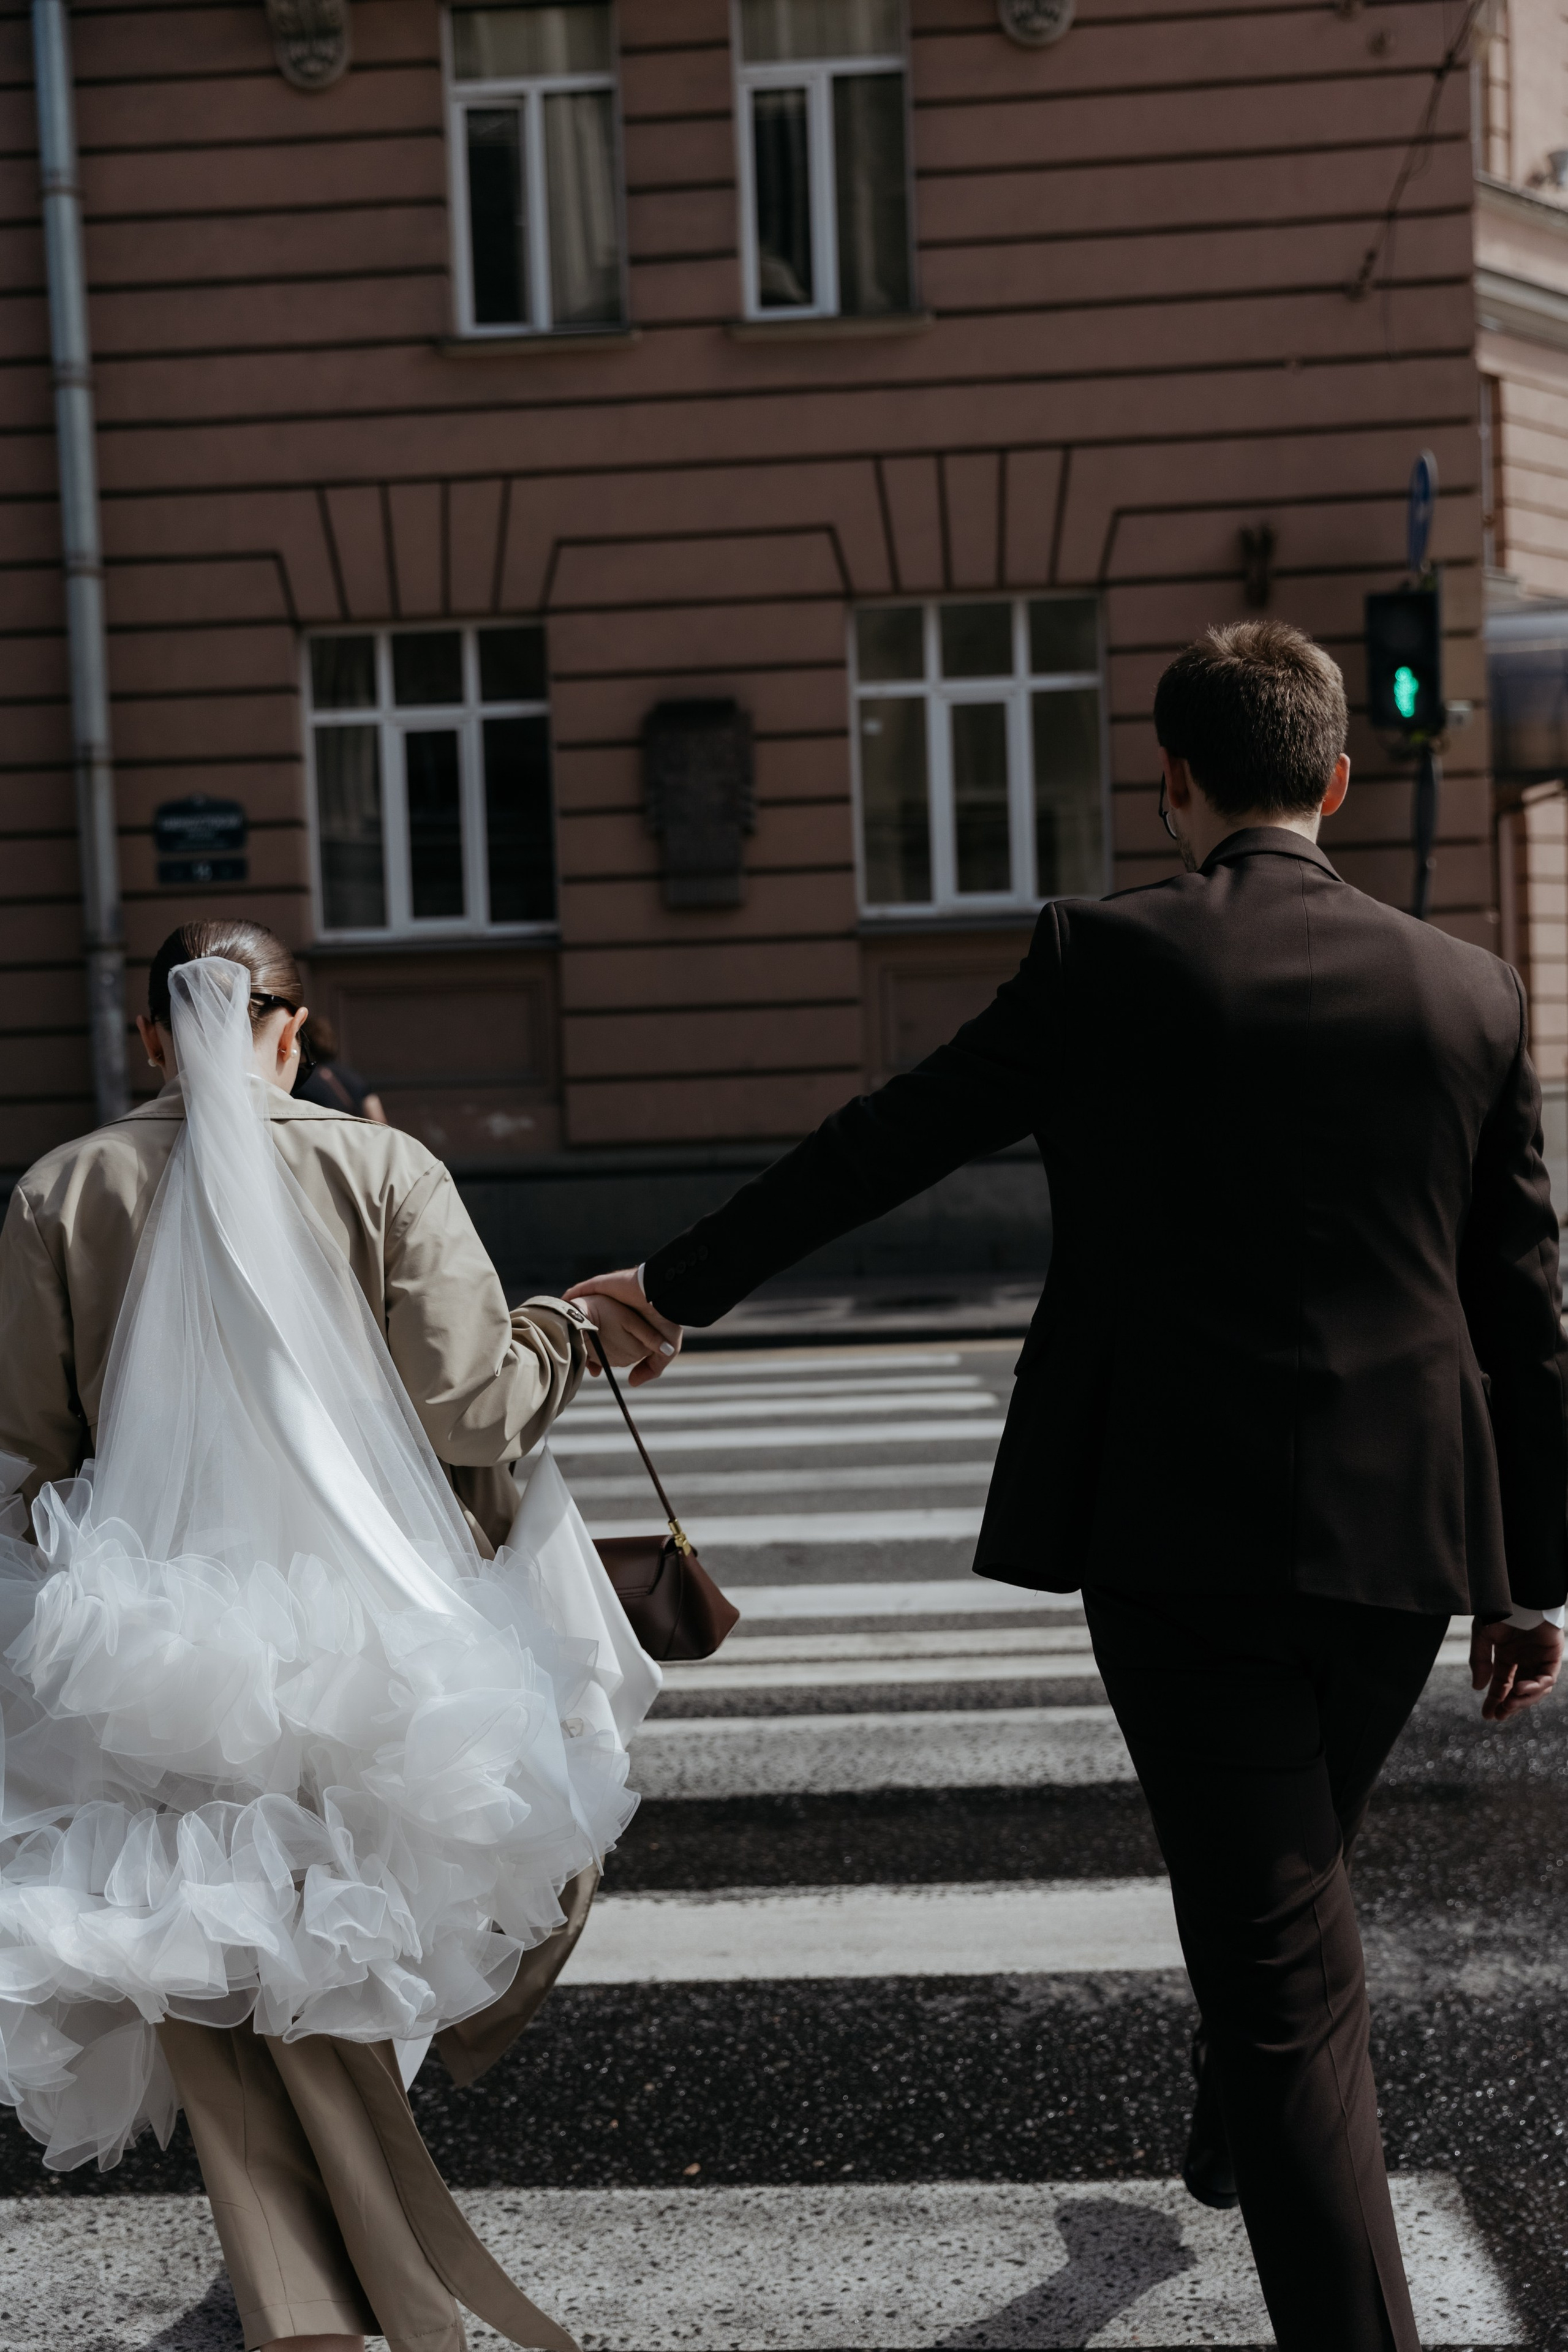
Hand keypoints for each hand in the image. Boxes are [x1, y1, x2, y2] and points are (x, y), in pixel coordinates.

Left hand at [565, 1269, 682, 1387]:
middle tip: (578, 1359)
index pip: (607, 1342)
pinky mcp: (600, 1285)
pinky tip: (562, 1311)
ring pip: (583, 1310)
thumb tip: (632, 1382)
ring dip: (572, 1321)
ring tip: (562, 1335)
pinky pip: (579, 1292)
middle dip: (582, 1343)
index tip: (594, 1369)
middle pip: (592, 1328)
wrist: (663, 1295)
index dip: (598, 1356)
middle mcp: (616, 1309)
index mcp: (629, 1323)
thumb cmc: (667, 1319)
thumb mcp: (665, 1350)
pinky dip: (569, 1300)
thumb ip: (650, 1368)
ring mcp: (607, 1295)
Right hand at [1470, 1617, 1563, 1722]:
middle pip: (1519, 1691)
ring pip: (1536, 1688)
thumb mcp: (1482, 1635)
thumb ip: (1481, 1660)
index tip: (1488, 1715)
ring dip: (1524, 1699)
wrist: (1519, 1594)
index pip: (1502, 1684)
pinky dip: (1537, 1686)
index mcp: (1506, 1655)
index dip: (1496, 1700)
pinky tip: (1523, 1688)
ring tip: (1511, 1702)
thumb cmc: (1500, 1609)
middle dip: (1510, 1705)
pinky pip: (1548, 1677)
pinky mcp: (1552, 1655)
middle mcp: (1524, 1659)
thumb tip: (1477, 1687)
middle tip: (1500, 1715)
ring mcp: (1539, 1658)